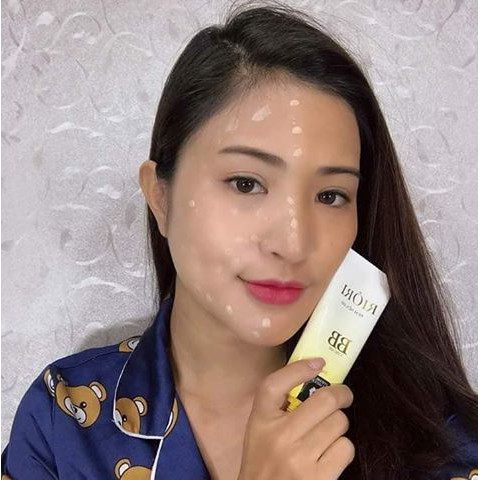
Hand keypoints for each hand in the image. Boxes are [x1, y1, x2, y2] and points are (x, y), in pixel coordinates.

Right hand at [237, 358, 354, 479]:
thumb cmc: (264, 459)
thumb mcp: (260, 428)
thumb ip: (279, 404)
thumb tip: (315, 372)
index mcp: (261, 420)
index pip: (275, 384)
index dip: (300, 369)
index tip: (319, 363)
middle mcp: (280, 436)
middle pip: (325, 400)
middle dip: (340, 395)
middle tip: (342, 396)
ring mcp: (300, 458)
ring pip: (339, 423)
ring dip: (339, 425)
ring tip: (328, 432)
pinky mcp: (320, 478)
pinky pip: (346, 448)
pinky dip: (342, 448)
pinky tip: (329, 453)